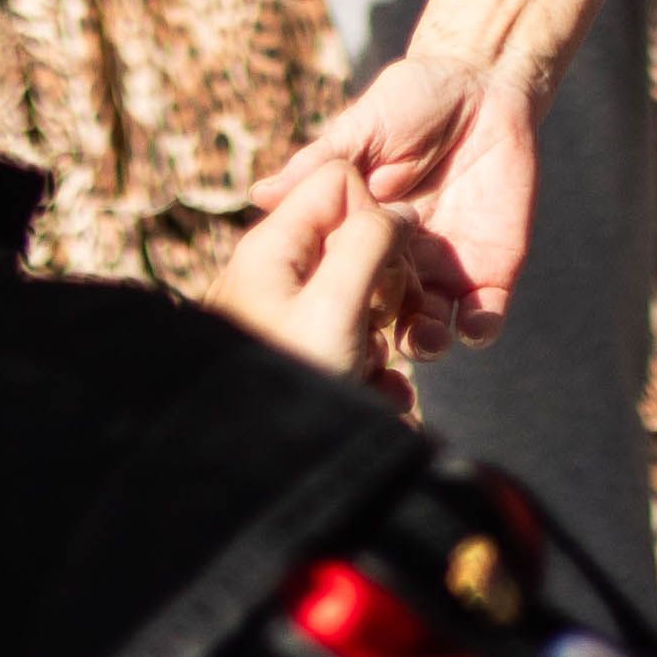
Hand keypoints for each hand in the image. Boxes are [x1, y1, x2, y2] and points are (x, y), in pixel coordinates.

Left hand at [202, 154, 429, 407]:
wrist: (259, 473)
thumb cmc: (291, 378)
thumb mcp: (335, 303)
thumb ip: (369, 243)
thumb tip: (398, 215)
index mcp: (274, 246)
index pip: (340, 183)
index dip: (375, 217)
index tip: (384, 265)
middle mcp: (278, 276)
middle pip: (357, 242)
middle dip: (387, 283)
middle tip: (381, 323)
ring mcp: (290, 320)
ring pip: (363, 300)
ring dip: (385, 336)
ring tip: (373, 371)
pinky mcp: (305, 360)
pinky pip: (355, 346)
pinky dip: (376, 371)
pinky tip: (379, 399)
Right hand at [266, 46, 544, 351]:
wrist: (480, 82)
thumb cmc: (410, 100)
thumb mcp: (359, 128)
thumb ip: (317, 164)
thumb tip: (259, 195)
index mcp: (357, 237)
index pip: (339, 285)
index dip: (333, 304)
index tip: (328, 312)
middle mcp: (396, 264)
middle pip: (378, 321)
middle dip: (376, 338)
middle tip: (377, 333)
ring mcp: (443, 271)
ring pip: (428, 330)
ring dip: (424, 343)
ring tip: (422, 337)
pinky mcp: (491, 268)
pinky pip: (485, 316)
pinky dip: (479, 329)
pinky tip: (472, 326)